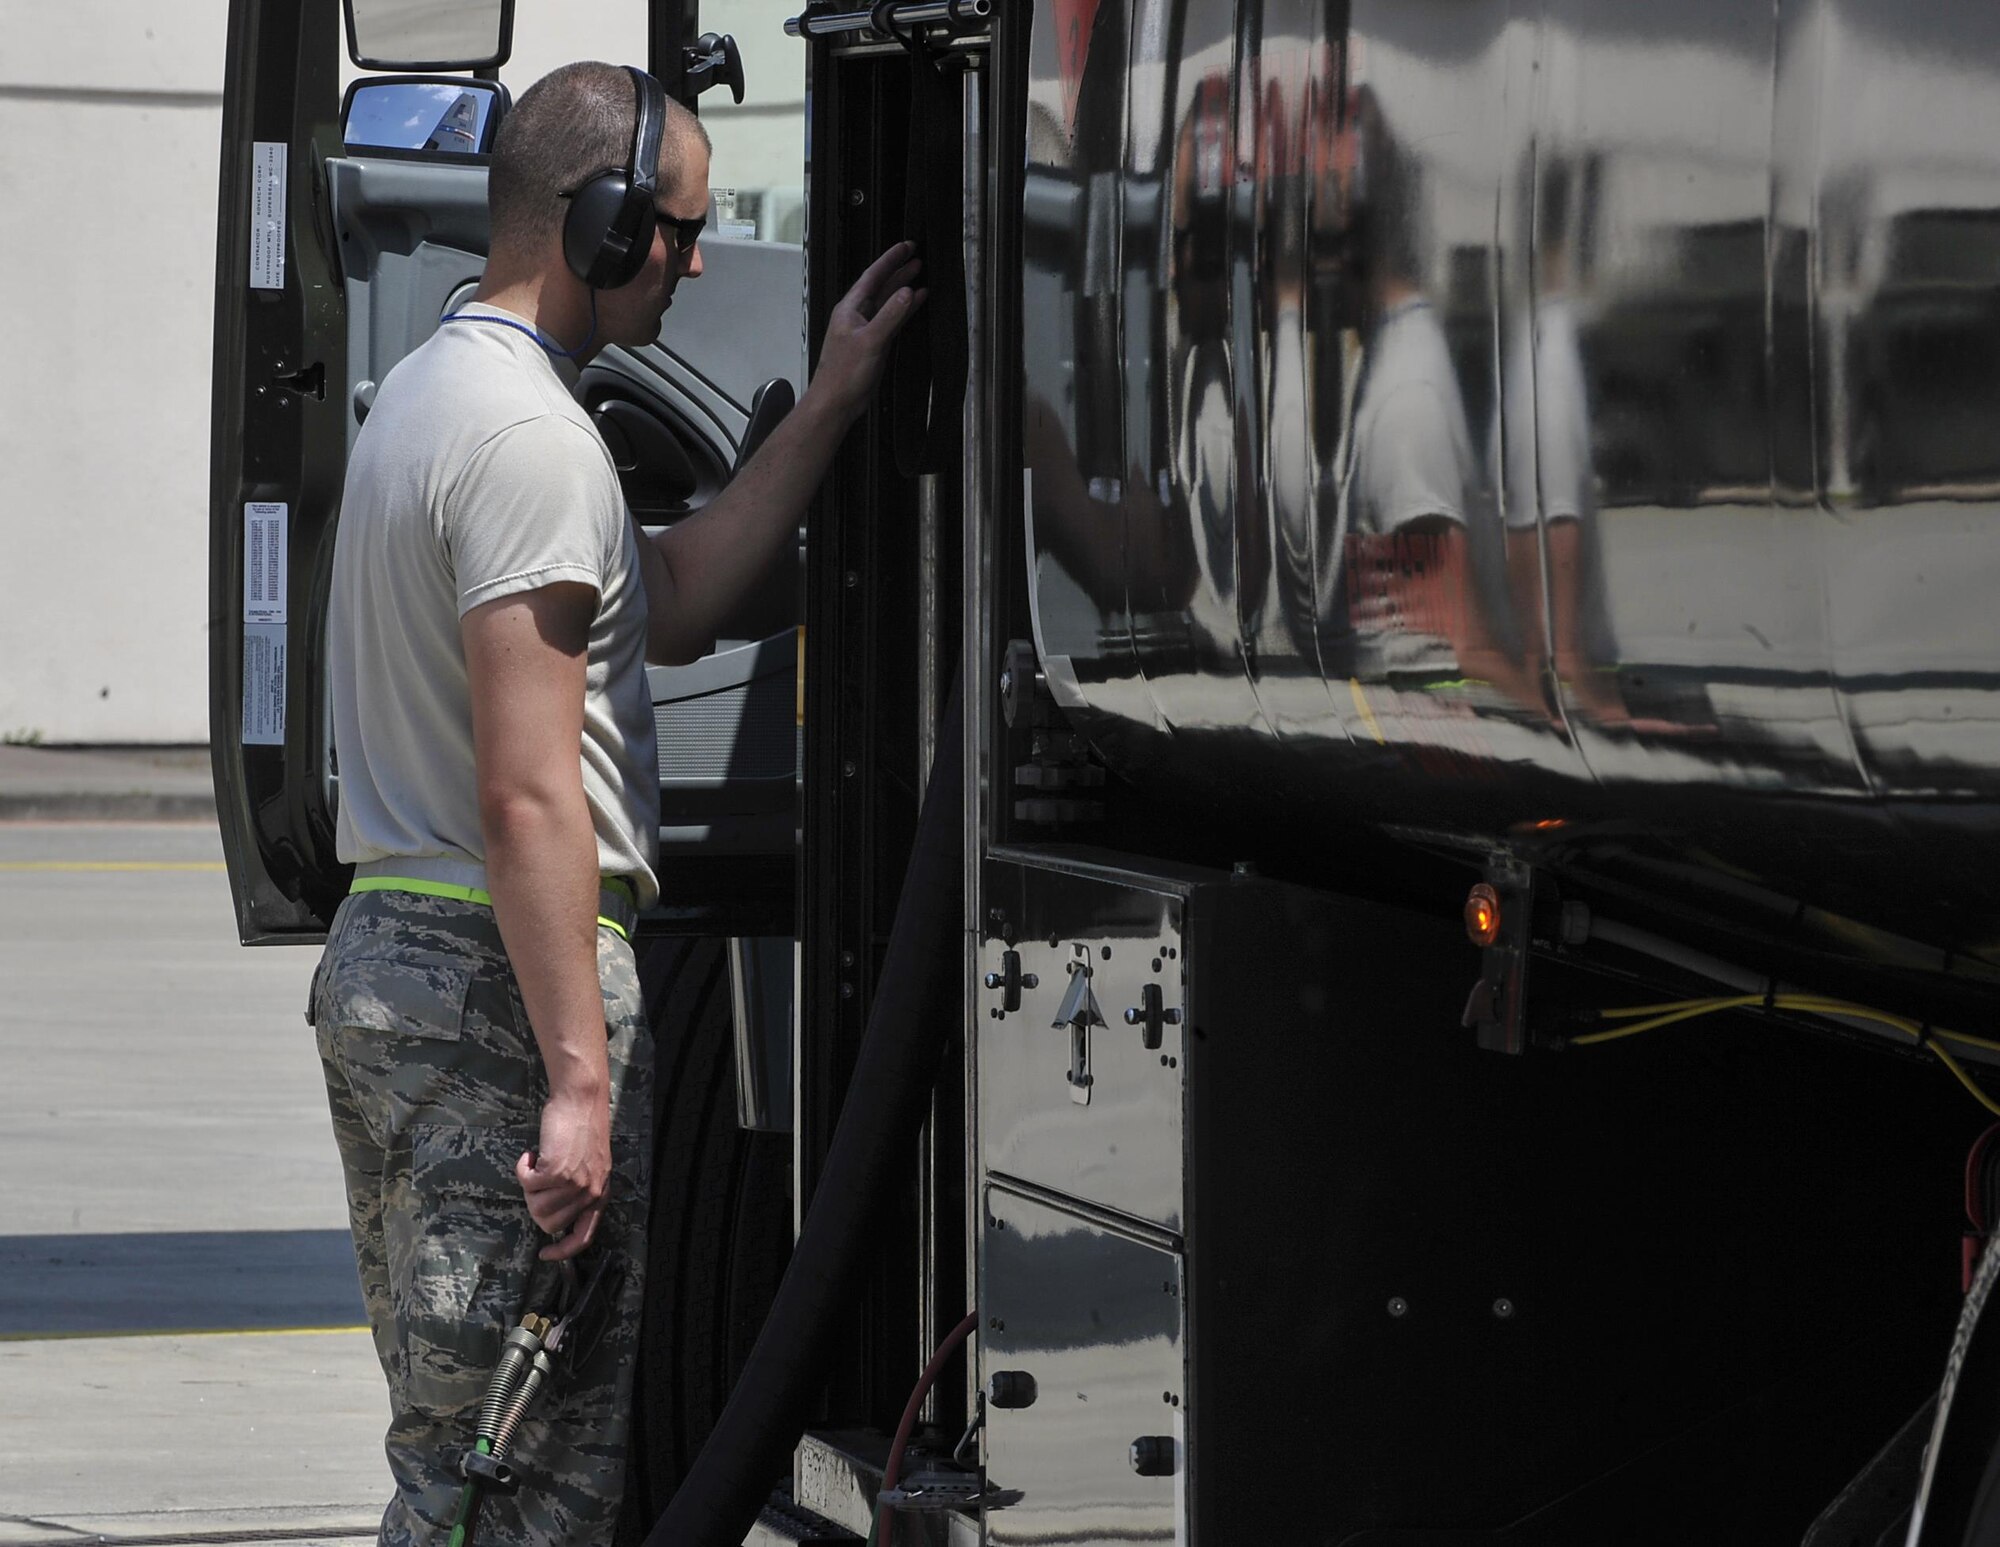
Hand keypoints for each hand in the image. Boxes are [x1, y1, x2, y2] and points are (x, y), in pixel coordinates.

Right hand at [516, 1087, 611, 1262]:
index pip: (584, 1237)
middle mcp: (590, 1193)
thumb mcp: (590, 1165)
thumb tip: (555, 1213)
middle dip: (536, 1204)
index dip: (563, 1251)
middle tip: (539, 1179)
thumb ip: (580, 1191)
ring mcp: (574, 1184)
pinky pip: (526, 1183)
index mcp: (600, 1194)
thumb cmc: (582, 1128)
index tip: (546, 1255)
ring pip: (535, 1207)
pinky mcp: (556, 1171)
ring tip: (538, 1162)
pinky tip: (532, 1153)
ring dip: (529, 1185)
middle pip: (549, 1225)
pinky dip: (522, 1168)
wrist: (581, 1100)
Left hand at [810, 241, 926, 423]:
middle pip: (881, 285)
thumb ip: (890, 316)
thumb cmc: (843, 375)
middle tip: (917, 256)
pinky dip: (904, 310)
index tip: (906, 247)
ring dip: (903, 288)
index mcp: (850, 309)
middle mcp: (857, 315)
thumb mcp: (870, 341)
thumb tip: (907, 293)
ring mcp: (866, 329)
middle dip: (899, 270)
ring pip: (887, 301)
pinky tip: (916, 304)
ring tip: (920, 273)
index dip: (890, 260)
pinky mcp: (874, 343)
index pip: (872, 276)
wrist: (836, 402)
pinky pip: (892, 320)